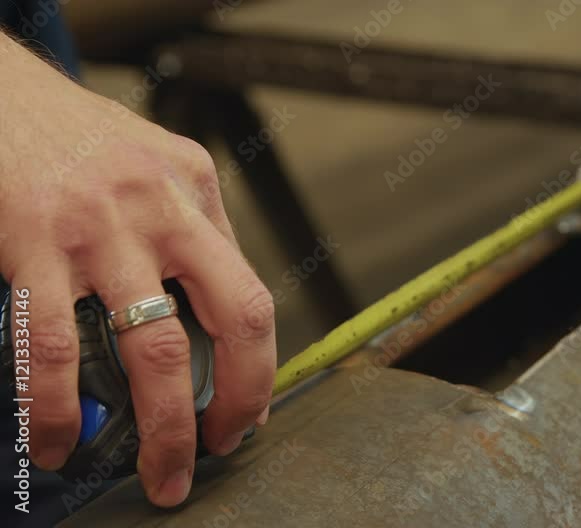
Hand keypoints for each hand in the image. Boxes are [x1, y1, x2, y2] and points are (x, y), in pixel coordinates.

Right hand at [0, 34, 274, 505]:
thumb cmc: (81, 139)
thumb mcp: (161, 166)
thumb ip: (197, 231)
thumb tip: (221, 317)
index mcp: (198, 194)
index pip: (252, 298)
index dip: (257, 370)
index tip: (245, 416)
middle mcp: (163, 210)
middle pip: (231, 321)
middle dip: (235, 403)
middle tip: (216, 454)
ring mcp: (100, 229)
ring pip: (149, 347)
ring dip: (158, 426)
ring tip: (158, 474)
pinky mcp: (32, 242)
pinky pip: (50, 346)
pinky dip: (55, 407)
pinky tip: (58, 443)